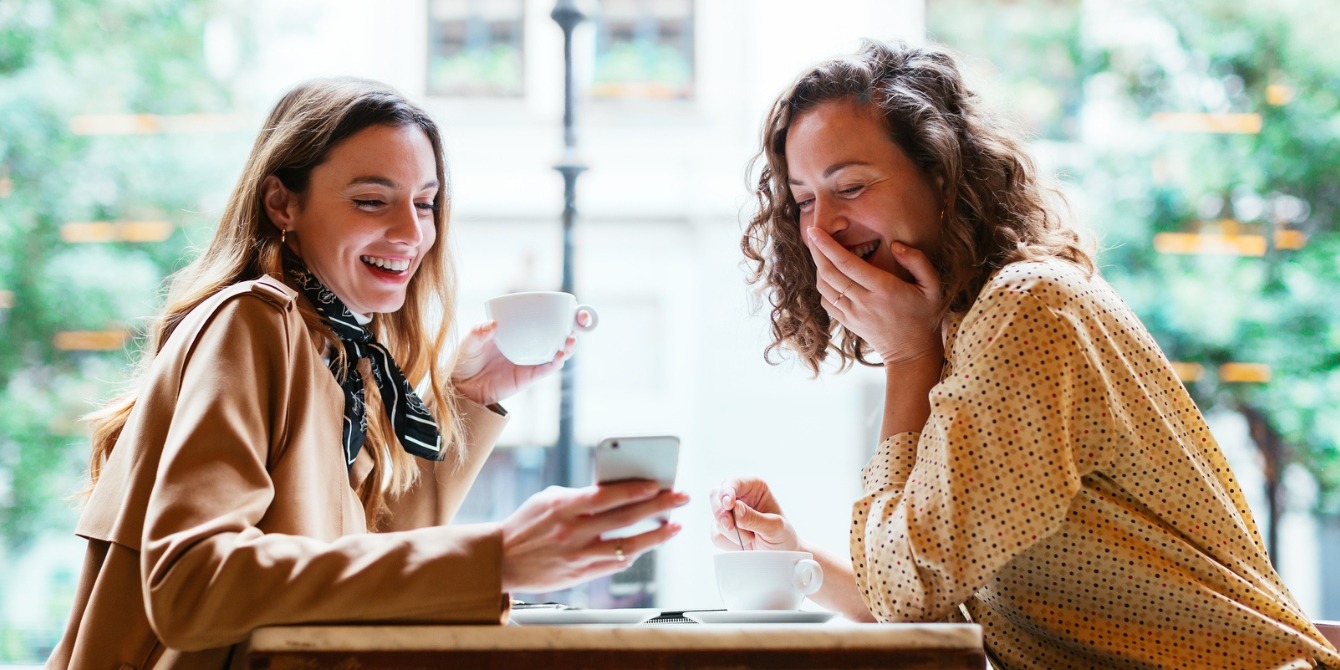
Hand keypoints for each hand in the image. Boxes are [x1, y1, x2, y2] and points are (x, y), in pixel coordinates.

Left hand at [451, 312, 591, 405]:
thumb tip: (492, 324)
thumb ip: (478, 332)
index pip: (546, 318)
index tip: (574, 306)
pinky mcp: (528, 377)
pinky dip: (554, 363)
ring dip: (568, 346)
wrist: (462, 387)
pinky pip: (545, 369)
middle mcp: (530, 344)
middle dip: (575, 327)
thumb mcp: (469, 342)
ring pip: (558, 352)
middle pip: (559, 334)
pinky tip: (559, 356)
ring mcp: (531, 360)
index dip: (564, 312)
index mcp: (520, 330)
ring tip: (570, 341)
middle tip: (581, 320)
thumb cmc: (466, 360)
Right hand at [499, 482, 687, 593]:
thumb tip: (616, 491)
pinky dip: (634, 554)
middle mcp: (573, 532)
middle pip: (625, 519)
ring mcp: (578, 556)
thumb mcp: (548, 500)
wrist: (500, 560)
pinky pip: (615, 564)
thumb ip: (580, 496)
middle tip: (680, 497)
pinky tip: (648, 545)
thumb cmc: (526, 525)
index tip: (658, 483)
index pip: (607, 496)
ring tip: (674, 527)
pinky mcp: (580, 575)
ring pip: (627, 546)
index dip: (635, 490)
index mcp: (564, 507)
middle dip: (658, 506)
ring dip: (655, 536)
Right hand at [709, 477, 798, 551]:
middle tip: (731, 526)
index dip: (727, 491)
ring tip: (751, 538)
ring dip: (732, 532)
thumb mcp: (774, 527)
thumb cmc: (782, 536)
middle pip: (716, 495)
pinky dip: (730, 543)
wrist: (781, 556)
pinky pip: (717, 535)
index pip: (734, 482)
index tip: (729, 504)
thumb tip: (735, 508)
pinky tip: (744, 544)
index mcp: (754, 487)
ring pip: (716, 517)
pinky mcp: (723, 530)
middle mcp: (740, 497)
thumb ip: (754, 518)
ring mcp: (729, 513)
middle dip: (721, 512)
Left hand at [806, 227, 942, 364]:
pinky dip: (823, 285)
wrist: (912, 352)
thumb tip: (896, 245)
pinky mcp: (847, 322)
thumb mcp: (932, 286)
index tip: (815, 230)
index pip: (847, 263)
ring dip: (818, 267)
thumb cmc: (925, 314)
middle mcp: (864, 301)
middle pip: (829, 273)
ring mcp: (853, 314)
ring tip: (820, 251)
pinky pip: (826, 301)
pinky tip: (829, 274)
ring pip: (824, 287)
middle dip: (817, 251)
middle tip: (812, 233)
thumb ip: (918, 261)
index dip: (828, 246)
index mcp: (883, 289)